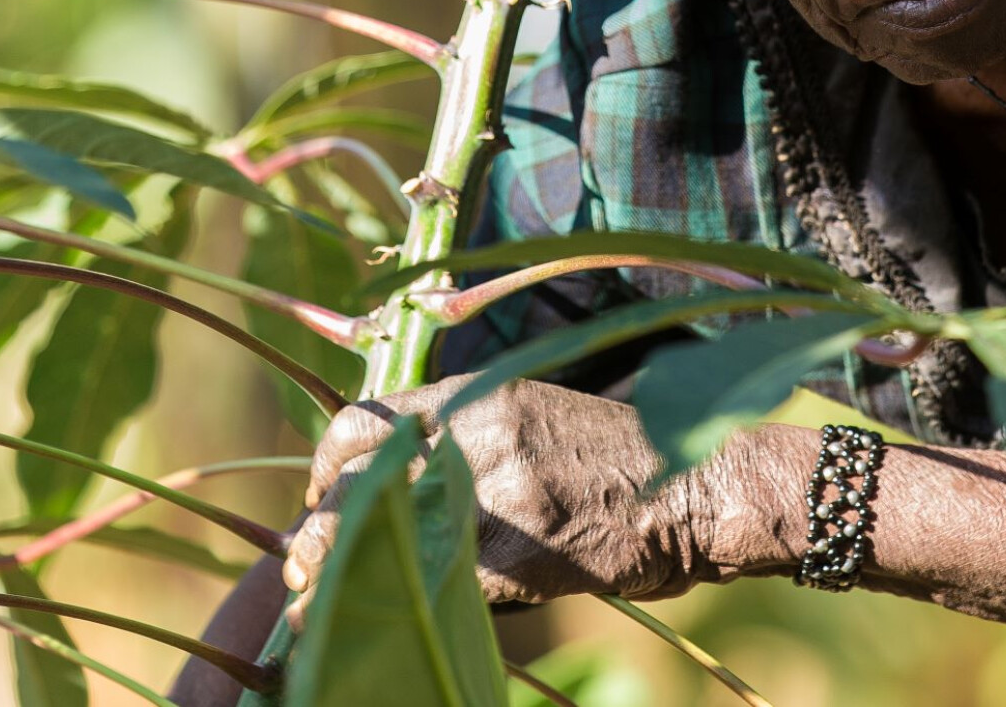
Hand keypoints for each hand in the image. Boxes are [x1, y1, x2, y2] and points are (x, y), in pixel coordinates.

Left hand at [282, 374, 720, 617]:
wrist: (696, 486)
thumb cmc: (615, 455)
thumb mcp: (532, 412)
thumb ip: (465, 431)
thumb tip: (393, 466)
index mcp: (477, 395)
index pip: (363, 420)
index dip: (329, 461)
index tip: (322, 491)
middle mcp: (477, 436)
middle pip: (357, 479)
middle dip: (320, 524)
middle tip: (309, 557)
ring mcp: (498, 495)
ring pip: (388, 534)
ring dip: (349, 571)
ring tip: (327, 596)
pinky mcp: (522, 554)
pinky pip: (444, 579)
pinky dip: (418, 598)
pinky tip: (405, 611)